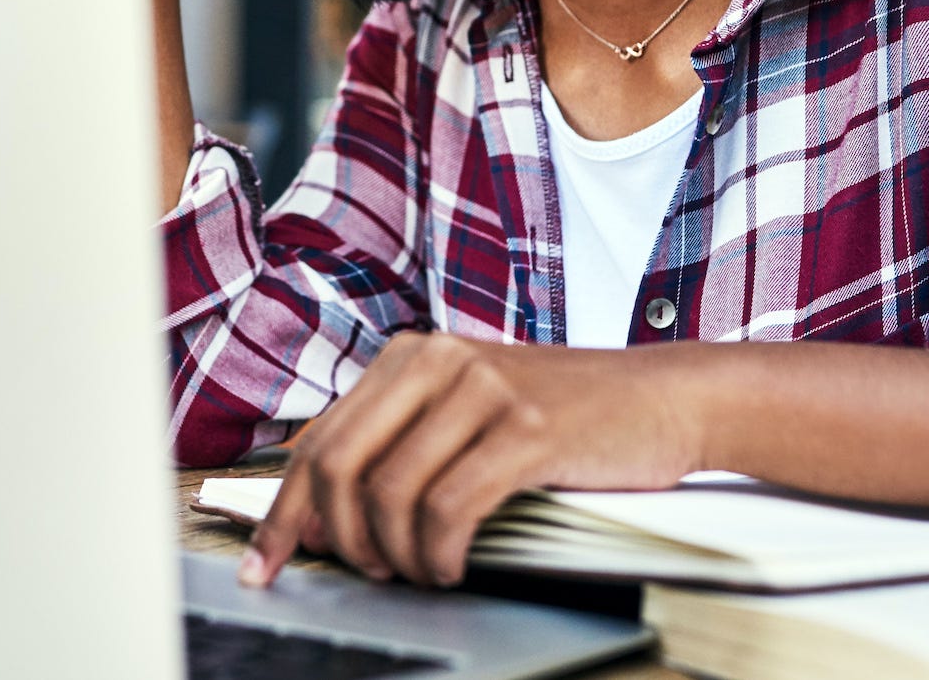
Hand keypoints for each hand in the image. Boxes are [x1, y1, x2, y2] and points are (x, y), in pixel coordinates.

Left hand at [238, 334, 708, 589]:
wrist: (663, 396)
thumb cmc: (564, 415)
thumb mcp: (469, 408)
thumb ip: (401, 441)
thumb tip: (324, 513)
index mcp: (411, 355)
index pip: (319, 441)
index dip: (284, 512)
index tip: (265, 563)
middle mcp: (437, 360)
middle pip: (339, 465)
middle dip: (335, 539)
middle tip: (364, 573)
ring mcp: (481, 390)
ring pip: (389, 492)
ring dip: (396, 554)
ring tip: (418, 571)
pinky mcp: (524, 428)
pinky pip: (449, 507)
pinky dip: (439, 553)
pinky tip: (451, 567)